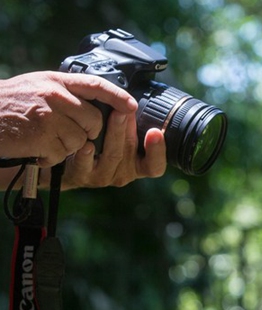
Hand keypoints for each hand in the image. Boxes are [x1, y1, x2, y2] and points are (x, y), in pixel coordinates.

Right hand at [0, 71, 136, 164]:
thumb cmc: (9, 103)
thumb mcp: (37, 86)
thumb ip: (65, 91)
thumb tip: (98, 102)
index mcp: (56, 81)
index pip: (96, 85)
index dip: (118, 96)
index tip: (131, 106)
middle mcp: (55, 96)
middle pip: (94, 121)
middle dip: (88, 133)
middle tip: (68, 134)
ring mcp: (49, 117)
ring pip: (80, 141)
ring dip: (66, 147)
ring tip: (44, 139)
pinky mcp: (41, 138)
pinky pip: (61, 154)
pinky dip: (50, 158)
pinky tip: (36, 149)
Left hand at [60, 113, 166, 188]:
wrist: (66, 163)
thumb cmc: (98, 143)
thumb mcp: (120, 136)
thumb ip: (131, 124)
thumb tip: (135, 102)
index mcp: (138, 165)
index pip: (155, 165)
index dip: (158, 151)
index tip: (156, 132)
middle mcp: (124, 173)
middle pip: (131, 152)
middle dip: (129, 129)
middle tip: (127, 110)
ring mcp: (104, 176)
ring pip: (113, 155)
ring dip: (114, 133)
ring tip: (113, 115)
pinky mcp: (83, 176)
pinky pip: (86, 166)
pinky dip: (87, 155)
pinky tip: (87, 144)